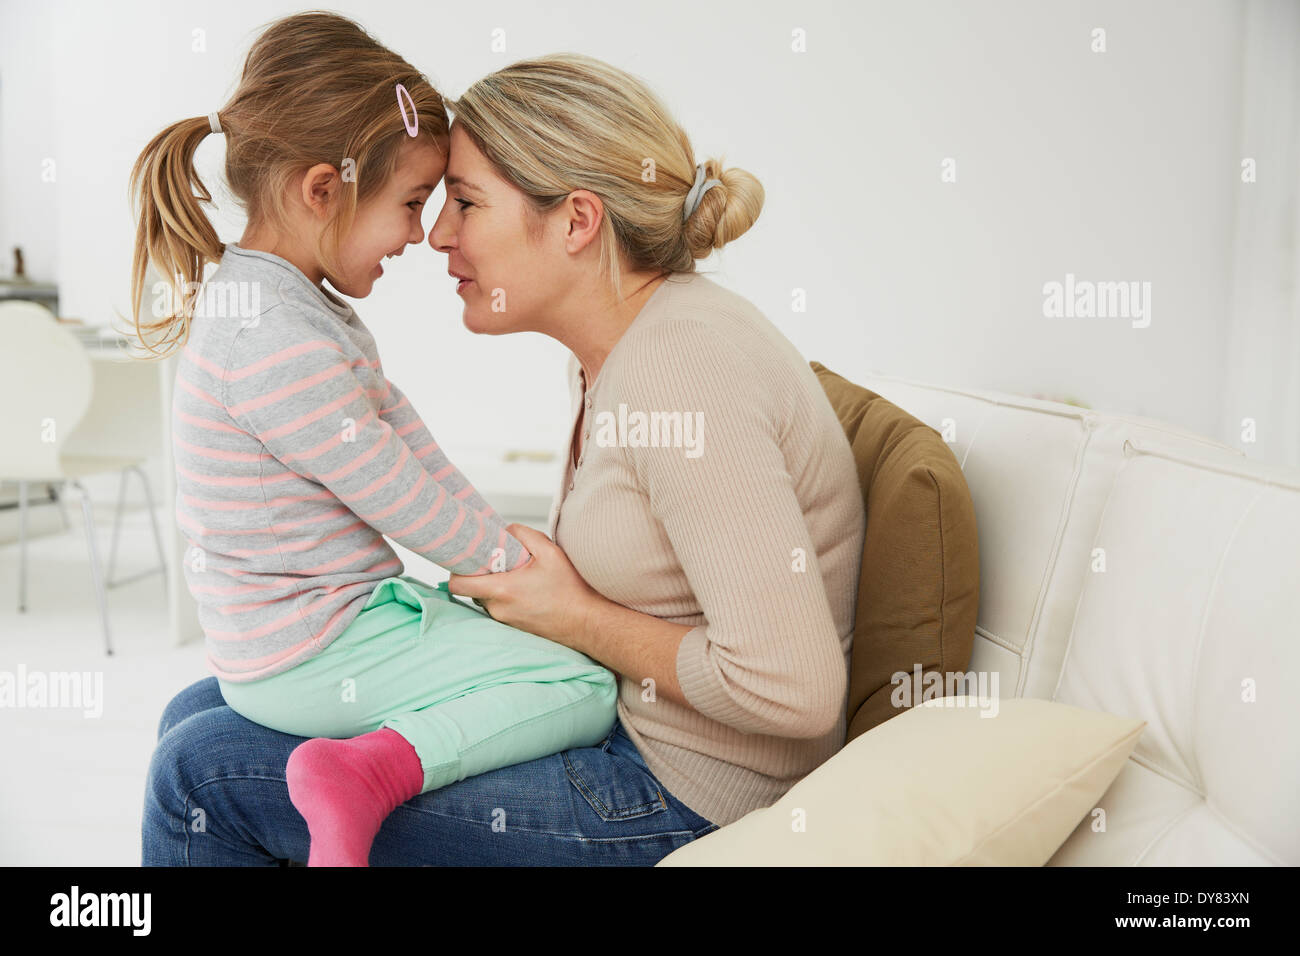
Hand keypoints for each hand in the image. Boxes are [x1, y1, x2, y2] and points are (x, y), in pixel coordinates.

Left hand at [447, 523, 602, 650]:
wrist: (587, 622)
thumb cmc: (571, 591)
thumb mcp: (550, 552)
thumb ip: (524, 535)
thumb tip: (506, 530)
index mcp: (503, 590)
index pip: (458, 584)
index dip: (458, 568)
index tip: (469, 556)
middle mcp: (498, 609)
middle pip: (471, 588)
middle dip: (481, 572)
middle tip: (499, 560)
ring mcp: (504, 620)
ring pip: (485, 597)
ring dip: (494, 584)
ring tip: (517, 575)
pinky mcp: (513, 626)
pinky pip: (498, 607)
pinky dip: (505, 596)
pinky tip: (525, 589)